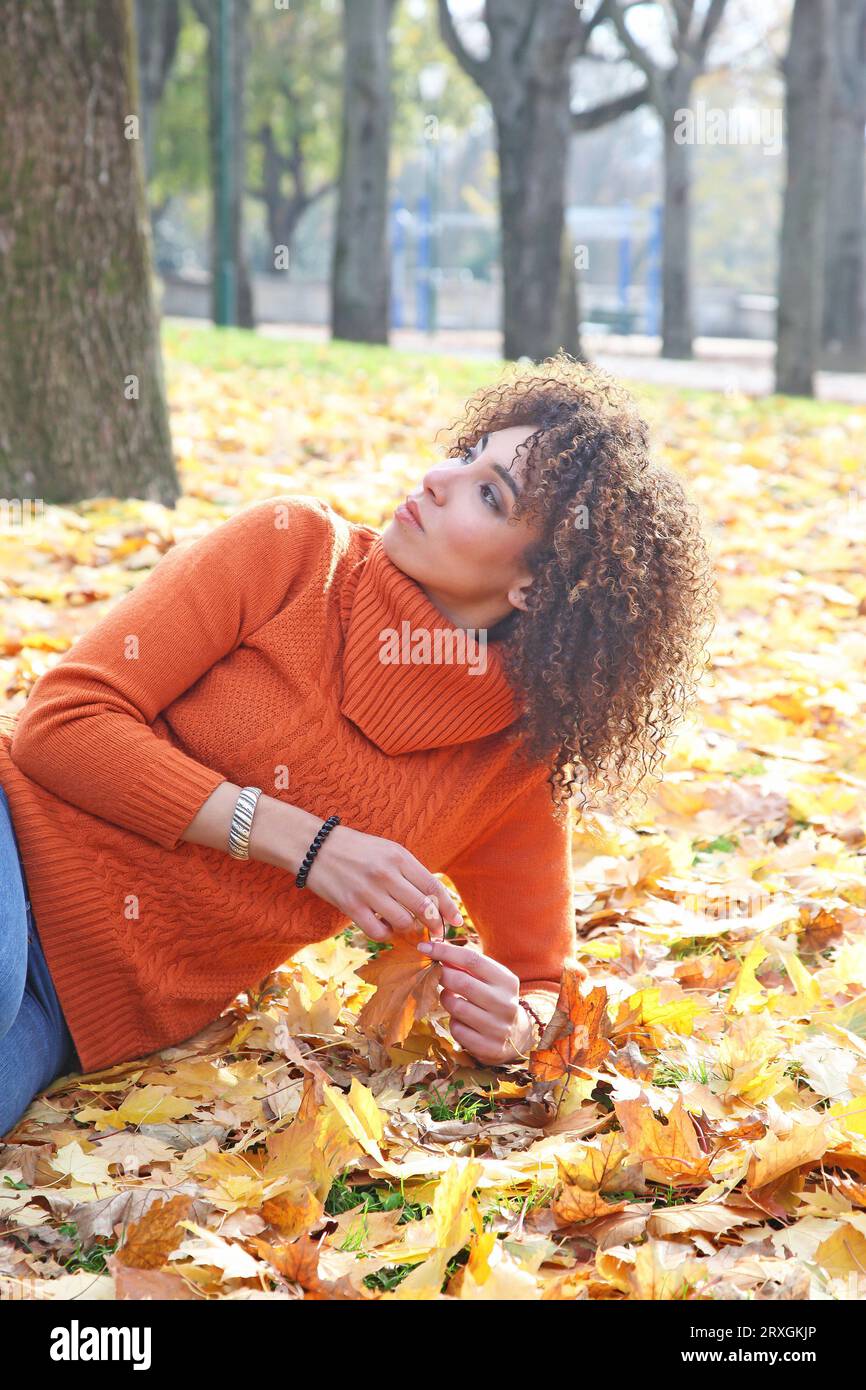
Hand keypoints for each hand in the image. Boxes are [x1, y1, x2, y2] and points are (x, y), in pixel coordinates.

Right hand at [303, 823, 460, 943]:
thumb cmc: (355, 849)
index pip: (433, 886)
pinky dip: (386, 935)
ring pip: (403, 922)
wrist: (314, 847)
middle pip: (423, 907)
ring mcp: (368, 890)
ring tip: (404, 926)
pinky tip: (384, 928)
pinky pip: (378, 931)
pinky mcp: (351, 906)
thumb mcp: (387, 850)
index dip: (449, 907)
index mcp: (399, 856)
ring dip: (408, 930)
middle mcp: (386, 873)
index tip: (457, 921)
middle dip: (435, 925)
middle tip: (436, 933)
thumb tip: (434, 897)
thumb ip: (409, 871)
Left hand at [416, 937, 534, 1064]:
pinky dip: (453, 1023)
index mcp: (507, 981)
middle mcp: (505, 1003)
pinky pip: (457, 1030)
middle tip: (434, 973)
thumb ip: (467, 965)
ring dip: (446, 1000)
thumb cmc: (494, 998)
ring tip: (450, 997)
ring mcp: (498, 1027)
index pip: (472, 959)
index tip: (424, 946)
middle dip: (442, 975)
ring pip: (456, 1007)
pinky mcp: (488, 1047)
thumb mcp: (489, 979)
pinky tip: (460, 1020)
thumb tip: (436, 948)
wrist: (516, 1034)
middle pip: (462, 982)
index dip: (445, 951)